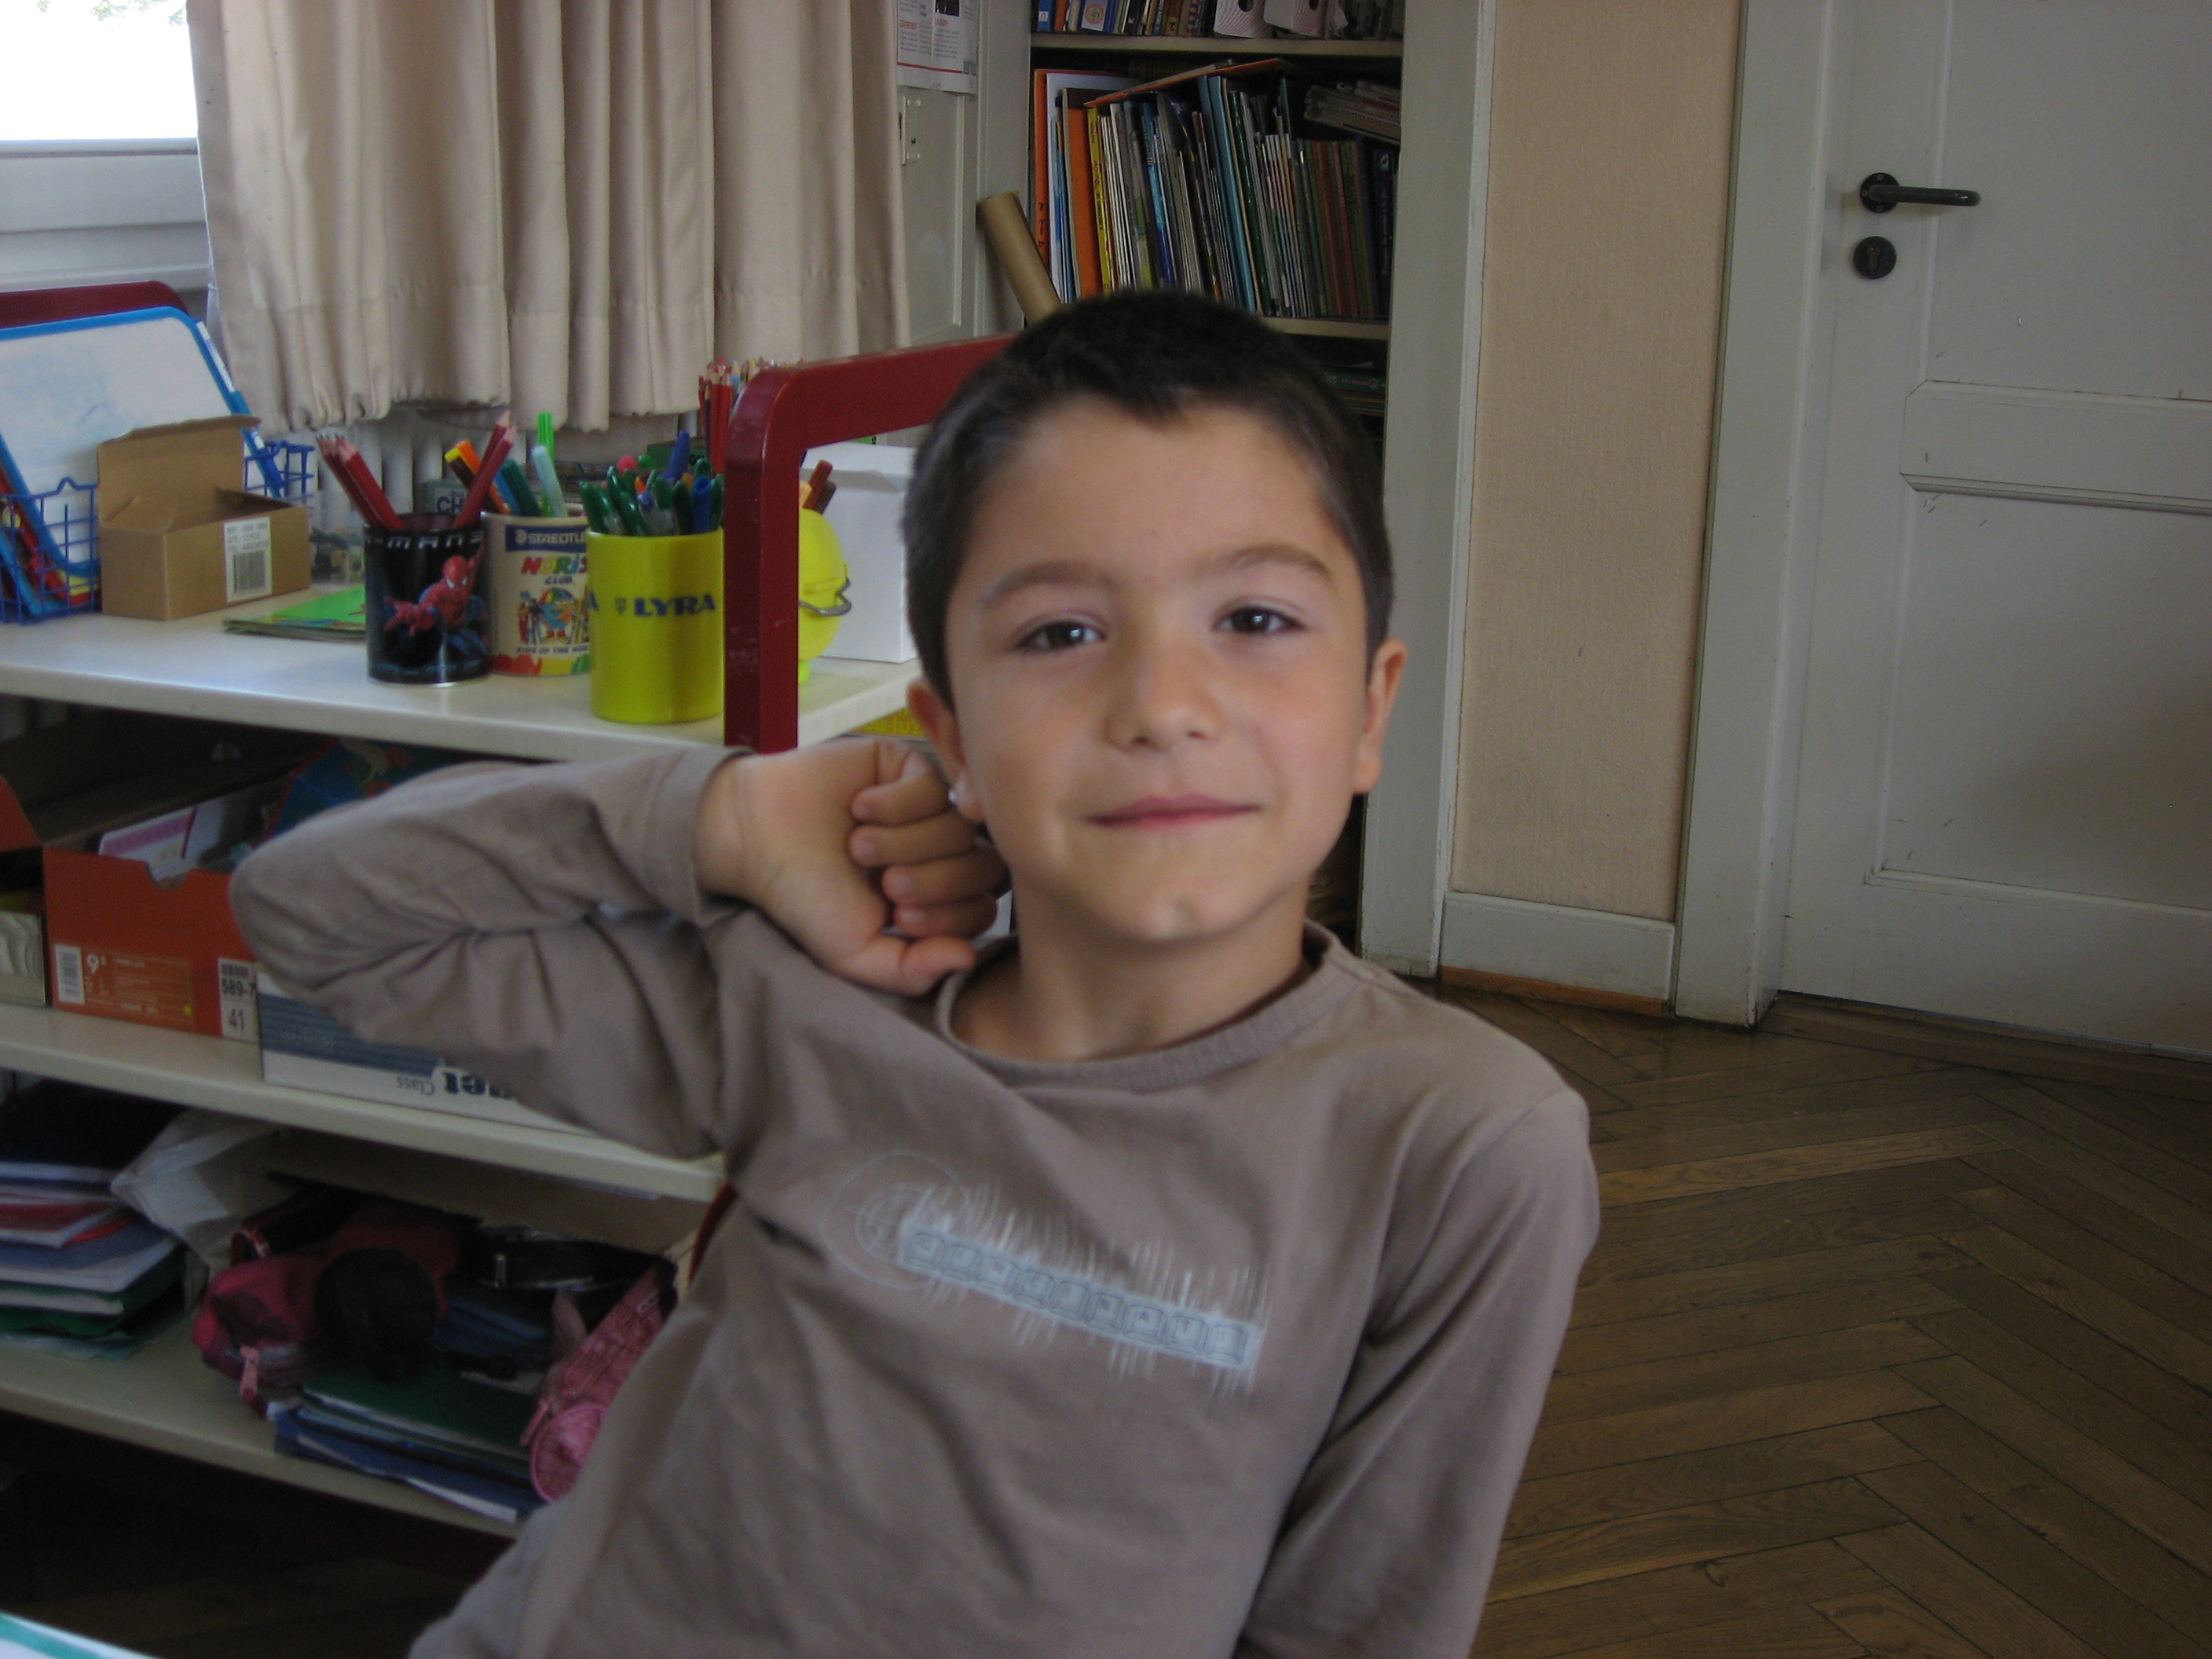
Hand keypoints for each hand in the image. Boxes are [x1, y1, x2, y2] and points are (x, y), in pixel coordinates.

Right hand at [693, 740, 1005, 995]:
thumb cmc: (804, 897)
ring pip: (958, 827)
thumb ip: (911, 970)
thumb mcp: (854, 953)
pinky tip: (859, 809)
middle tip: (886, 883)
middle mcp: (938, 851)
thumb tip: (969, 959)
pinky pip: (933, 785)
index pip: (982, 909)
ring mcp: (928, 807)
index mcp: (934, 897)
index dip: (951, 917)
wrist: (754, 838)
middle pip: (982, 867)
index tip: (899, 917)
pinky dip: (897, 804)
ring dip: (906, 842)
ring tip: (858, 847)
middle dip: (935, 881)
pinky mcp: (908, 767)